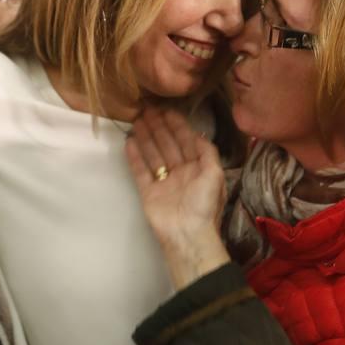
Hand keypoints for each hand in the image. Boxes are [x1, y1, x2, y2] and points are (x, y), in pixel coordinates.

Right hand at [124, 109, 231, 288]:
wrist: (187, 234)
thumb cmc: (204, 205)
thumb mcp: (214, 175)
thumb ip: (207, 152)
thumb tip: (197, 134)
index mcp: (198, 168)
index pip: (186, 141)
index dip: (177, 125)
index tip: (165, 110)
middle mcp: (181, 172)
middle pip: (168, 145)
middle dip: (159, 127)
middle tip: (146, 110)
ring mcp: (163, 182)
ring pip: (153, 154)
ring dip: (145, 138)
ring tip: (136, 121)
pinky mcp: (148, 192)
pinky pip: (140, 171)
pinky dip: (135, 157)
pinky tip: (129, 142)